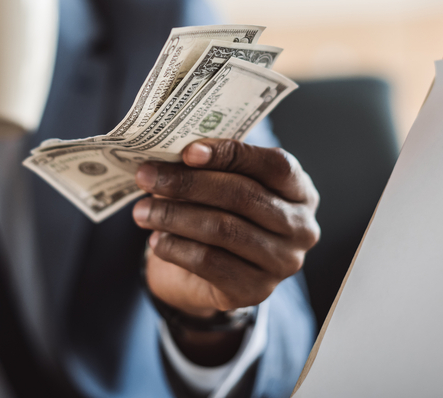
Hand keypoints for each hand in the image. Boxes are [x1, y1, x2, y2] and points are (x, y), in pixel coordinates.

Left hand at [133, 139, 319, 362]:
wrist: (211, 275)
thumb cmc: (220, 213)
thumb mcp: (222, 183)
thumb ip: (209, 164)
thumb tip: (170, 152)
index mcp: (300, 191)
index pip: (274, 165)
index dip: (230, 154)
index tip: (187, 152)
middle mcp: (300, 228)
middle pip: (243, 196)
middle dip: (188, 183)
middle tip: (147, 176)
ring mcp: (282, 263)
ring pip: (223, 230)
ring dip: (174, 216)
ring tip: (142, 210)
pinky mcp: (255, 291)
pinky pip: (210, 263)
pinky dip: (176, 248)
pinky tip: (156, 238)